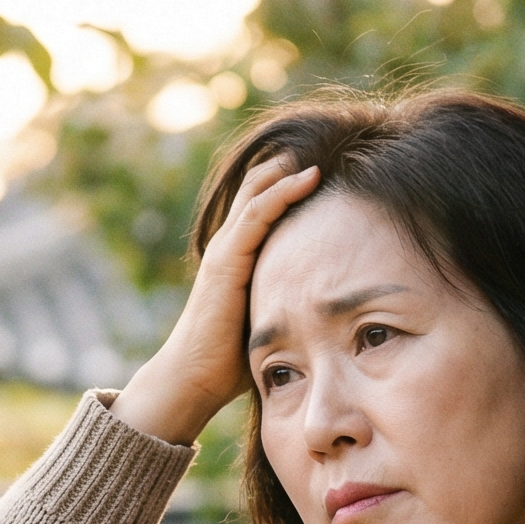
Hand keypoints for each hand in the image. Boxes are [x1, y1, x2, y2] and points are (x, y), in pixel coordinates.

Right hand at [113, 156, 321, 444]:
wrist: (193, 378)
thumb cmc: (230, 362)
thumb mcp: (269, 320)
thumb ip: (289, 304)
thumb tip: (331, 312)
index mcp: (237, 257)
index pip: (263, 204)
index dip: (289, 182)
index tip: (327, 167)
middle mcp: (227, 245)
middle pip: (258, 188)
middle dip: (289, 165)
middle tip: (328, 145)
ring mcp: (224, 249)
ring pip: (257, 192)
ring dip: (288, 169)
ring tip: (322, 149)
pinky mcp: (226, 259)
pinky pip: (256, 214)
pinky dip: (282, 192)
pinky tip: (308, 178)